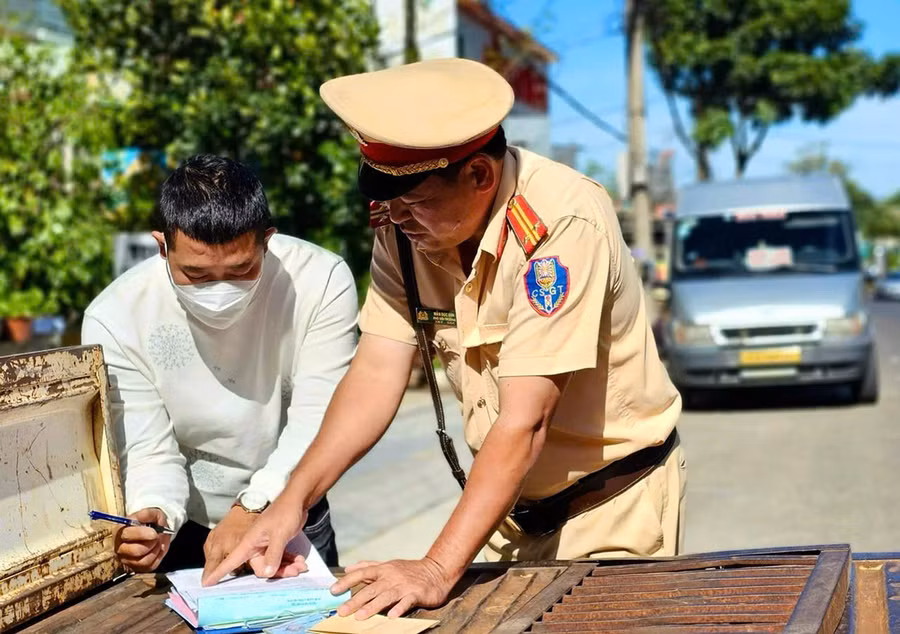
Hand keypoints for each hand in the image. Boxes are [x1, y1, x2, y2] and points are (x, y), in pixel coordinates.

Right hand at [114, 508, 171, 572]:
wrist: (157, 531)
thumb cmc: (152, 522)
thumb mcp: (152, 513)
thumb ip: (146, 514)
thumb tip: (138, 519)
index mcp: (120, 531)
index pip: (126, 535)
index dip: (142, 534)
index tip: (154, 532)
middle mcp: (119, 547)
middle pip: (135, 550)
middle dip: (151, 543)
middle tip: (156, 536)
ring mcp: (126, 559)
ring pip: (142, 561)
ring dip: (155, 550)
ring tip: (157, 542)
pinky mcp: (135, 567)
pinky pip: (148, 567)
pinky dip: (157, 557)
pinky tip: (157, 549)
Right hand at [201, 495, 307, 585]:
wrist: (297, 499)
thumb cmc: (285, 513)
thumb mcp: (279, 534)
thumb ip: (273, 554)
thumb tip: (265, 574)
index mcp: (249, 542)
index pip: (230, 560)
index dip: (218, 572)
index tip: (206, 584)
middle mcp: (255, 545)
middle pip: (260, 568)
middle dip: (277, 572)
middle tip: (296, 572)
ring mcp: (265, 545)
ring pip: (272, 564)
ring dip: (286, 567)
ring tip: (301, 567)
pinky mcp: (275, 544)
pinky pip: (279, 558)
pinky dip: (289, 561)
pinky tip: (299, 561)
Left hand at [331, 557, 456, 618]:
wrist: (436, 570)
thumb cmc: (409, 570)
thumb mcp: (388, 565)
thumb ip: (368, 566)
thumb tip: (348, 568)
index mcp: (383, 569)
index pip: (361, 573)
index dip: (347, 581)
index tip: (333, 591)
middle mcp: (391, 576)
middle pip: (371, 588)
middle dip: (355, 601)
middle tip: (341, 612)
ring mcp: (404, 585)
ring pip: (386, 596)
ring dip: (372, 607)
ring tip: (359, 617)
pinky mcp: (416, 593)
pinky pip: (406, 602)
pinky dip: (399, 608)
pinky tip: (391, 616)